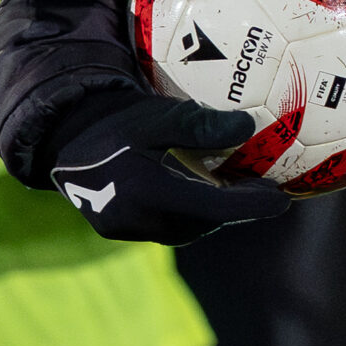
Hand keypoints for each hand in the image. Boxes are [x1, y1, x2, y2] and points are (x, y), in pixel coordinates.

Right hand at [50, 93, 290, 244]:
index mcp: (145, 192)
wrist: (63, 136)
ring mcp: (124, 228)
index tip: (282, 201)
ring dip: (213, 213)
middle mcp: (135, 219)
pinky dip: (191, 213)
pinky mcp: (117, 229)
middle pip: (201, 222)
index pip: (212, 207)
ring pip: (184, 228)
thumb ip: (201, 125)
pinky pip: (166, 226)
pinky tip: (205, 192)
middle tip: (267, 192)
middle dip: (236, 210)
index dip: (250, 207)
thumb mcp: (157, 116)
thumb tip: (248, 127)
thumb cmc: (114, 119)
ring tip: (242, 192)